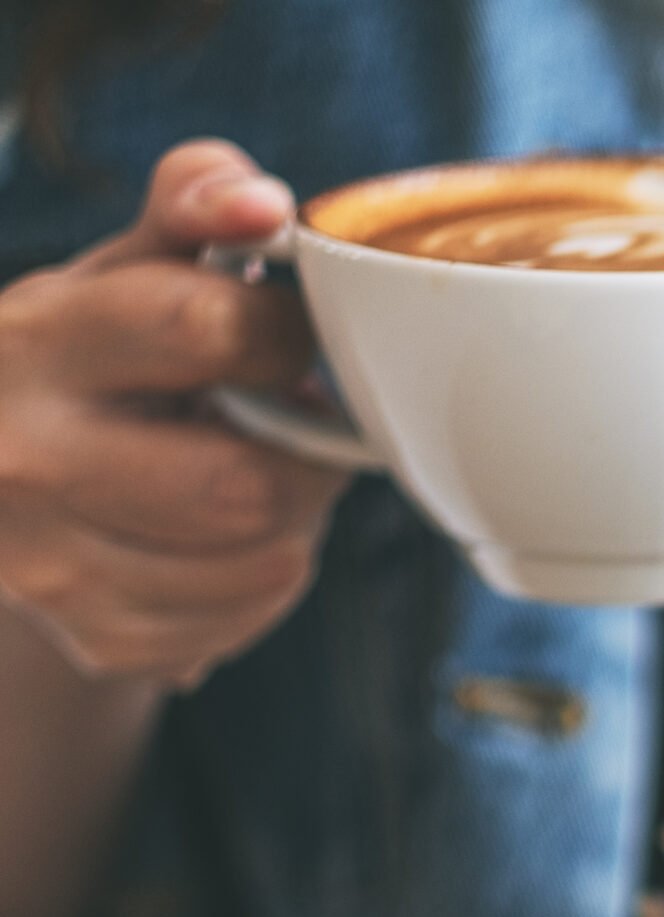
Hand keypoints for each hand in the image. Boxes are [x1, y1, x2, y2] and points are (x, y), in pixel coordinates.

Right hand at [0, 138, 348, 687]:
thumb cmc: (98, 352)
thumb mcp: (128, 265)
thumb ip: (194, 205)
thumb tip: (262, 204)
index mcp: (38, 339)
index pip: (205, 330)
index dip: (285, 336)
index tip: (288, 340)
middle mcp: (23, 455)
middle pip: (243, 486)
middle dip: (305, 460)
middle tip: (295, 434)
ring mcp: (48, 562)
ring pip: (260, 566)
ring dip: (295, 525)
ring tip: (257, 482)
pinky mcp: (92, 635)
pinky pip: (242, 624)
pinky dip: (263, 586)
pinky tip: (223, 543)